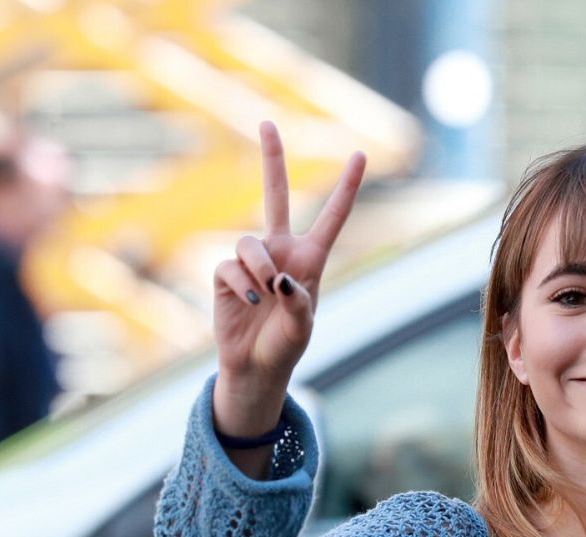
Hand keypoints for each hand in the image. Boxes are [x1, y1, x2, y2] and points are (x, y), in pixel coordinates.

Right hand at [213, 121, 365, 434]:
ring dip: (257, 268)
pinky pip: (228, 266)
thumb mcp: (302, 327)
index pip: (332, 217)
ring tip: (265, 295)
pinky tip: (247, 302)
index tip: (360, 154)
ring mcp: (251, 260)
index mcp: (311, 259)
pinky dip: (240, 284)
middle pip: (276, 196)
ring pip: (249, 243)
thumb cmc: (286, 346)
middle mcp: (281, 251)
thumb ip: (298, 302)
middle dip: (271, 160)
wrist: (255, 366)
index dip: (346, 187)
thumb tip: (277, 277)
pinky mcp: (225, 273)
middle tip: (267, 122)